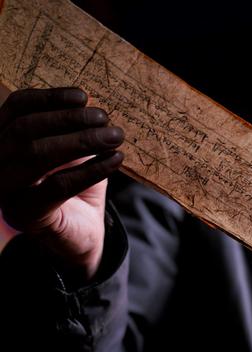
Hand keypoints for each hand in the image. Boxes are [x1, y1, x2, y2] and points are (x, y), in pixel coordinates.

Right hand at [0, 88, 123, 280]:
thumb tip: (93, 105)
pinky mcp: (26, 213)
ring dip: (82, 141)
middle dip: (70, 120)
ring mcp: (7, 190)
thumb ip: (77, 129)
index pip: (18, 108)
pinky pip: (58, 186)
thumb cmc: (75, 183)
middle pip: (27, 129)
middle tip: (106, 119)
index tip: (83, 96)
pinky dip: (91, 170)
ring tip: (115, 137)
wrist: (80, 231)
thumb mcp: (76, 151)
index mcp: (4, 139)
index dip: (49, 98)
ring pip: (38, 155)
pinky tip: (116, 160)